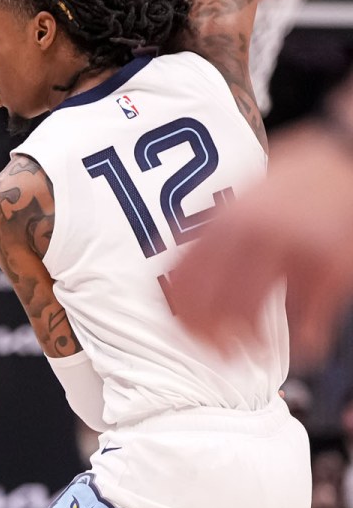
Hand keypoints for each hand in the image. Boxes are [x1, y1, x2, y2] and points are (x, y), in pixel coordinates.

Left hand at [170, 124, 352, 369]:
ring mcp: (291, 251)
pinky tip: (303, 344)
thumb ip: (216, 222)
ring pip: (254, 314)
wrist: (348, 156)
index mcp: (227, 218)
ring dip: (250, 342)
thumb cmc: (299, 176)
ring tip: (251, 351)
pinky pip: (304, 316)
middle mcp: (253, 235)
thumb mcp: (247, 191)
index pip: (186, 275)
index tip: (181, 327)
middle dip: (210, 334)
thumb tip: (172, 252)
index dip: (181, 309)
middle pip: (214, 301)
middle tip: (216, 350)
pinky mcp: (329, 266)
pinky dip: (303, 338)